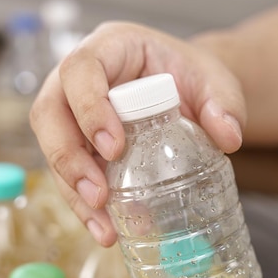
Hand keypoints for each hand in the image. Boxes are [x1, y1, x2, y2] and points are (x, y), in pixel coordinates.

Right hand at [30, 21, 245, 245]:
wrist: (187, 93)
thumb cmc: (192, 77)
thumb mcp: (215, 81)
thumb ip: (224, 103)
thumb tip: (228, 138)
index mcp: (109, 47)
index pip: (80, 69)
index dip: (88, 108)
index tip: (113, 148)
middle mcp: (78, 80)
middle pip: (49, 113)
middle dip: (68, 159)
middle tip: (99, 195)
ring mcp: (72, 114)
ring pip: (52, 149)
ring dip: (73, 192)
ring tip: (104, 227)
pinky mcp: (78, 145)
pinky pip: (69, 175)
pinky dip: (85, 206)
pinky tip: (106, 229)